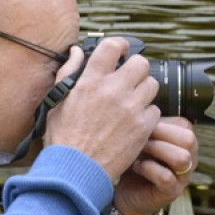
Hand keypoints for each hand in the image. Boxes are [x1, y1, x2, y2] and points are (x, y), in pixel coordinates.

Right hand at [43, 36, 161, 180]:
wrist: (76, 170)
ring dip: (145, 91)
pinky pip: (155, 110)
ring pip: (152, 84)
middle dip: (137, 69)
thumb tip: (77, 52)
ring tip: (134, 101)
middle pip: (141, 63)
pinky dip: (148, 115)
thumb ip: (69, 72)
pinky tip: (136, 122)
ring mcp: (130, 108)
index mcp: (90, 81)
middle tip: (131, 79)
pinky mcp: (142, 127)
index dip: (121, 44)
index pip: (112, 46)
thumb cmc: (64, 138)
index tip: (123, 49)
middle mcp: (113, 90)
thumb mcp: (58, 101)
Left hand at [111, 117, 198, 214]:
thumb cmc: (137, 159)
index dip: (161, 121)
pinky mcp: (171, 192)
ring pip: (182, 158)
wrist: (128, 192)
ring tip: (138, 150)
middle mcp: (190, 159)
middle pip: (189, 139)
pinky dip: (148, 168)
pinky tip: (136, 166)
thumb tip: (142, 105)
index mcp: (185, 142)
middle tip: (140, 136)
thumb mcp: (144, 138)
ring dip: (156, 150)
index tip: (139, 122)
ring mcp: (183, 177)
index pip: (185, 124)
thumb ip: (150, 124)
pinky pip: (166, 177)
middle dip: (161, 134)